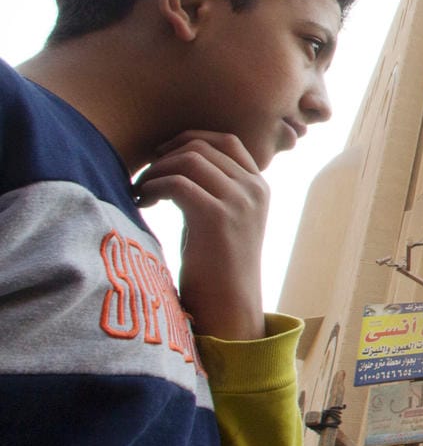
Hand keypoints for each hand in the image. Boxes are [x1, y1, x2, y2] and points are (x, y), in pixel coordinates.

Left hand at [132, 131, 269, 340]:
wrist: (230, 305)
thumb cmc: (217, 266)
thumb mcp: (222, 218)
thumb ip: (213, 188)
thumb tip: (175, 160)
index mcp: (259, 187)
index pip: (225, 140)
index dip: (189, 139)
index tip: (162, 155)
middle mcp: (254, 189)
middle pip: (202, 146)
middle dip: (165, 156)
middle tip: (144, 178)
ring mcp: (239, 202)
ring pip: (188, 159)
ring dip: (156, 171)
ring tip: (140, 192)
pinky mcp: (218, 217)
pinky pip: (176, 183)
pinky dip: (152, 187)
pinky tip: (142, 203)